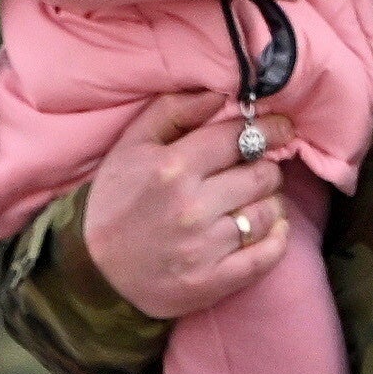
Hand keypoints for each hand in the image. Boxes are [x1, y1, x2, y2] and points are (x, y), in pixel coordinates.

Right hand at [79, 91, 309, 326]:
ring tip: (254, 201)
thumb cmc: (114, 201)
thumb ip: (172, 111)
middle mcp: (191, 207)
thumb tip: (219, 93)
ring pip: (269, 212)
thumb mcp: (129, 147)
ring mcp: (205, 248)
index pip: (240, 138)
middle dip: (266, 167)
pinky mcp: (214, 281)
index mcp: (171, 168)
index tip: (281, 127)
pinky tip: (268, 229)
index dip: (269, 128)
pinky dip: (277, 239)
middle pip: (262, 175)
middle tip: (258, 169)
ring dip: (270, 202)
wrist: (91, 271)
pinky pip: (269, 254)